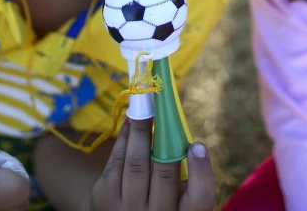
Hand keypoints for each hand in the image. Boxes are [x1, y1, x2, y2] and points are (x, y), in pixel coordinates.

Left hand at [90, 119, 214, 210]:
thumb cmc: (159, 207)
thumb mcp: (180, 204)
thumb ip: (188, 181)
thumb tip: (185, 140)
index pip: (200, 198)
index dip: (202, 171)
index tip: (199, 145)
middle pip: (164, 174)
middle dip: (164, 138)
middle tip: (163, 107)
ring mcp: (127, 208)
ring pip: (136, 163)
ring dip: (140, 131)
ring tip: (143, 107)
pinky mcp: (104, 198)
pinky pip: (116, 162)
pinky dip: (124, 139)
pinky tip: (130, 123)